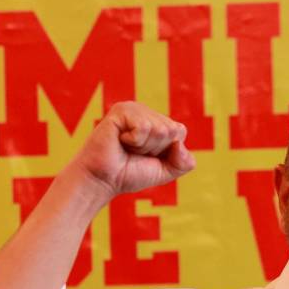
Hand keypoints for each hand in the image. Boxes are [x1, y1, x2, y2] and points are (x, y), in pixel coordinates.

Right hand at [63, 101, 195, 203]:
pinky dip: (135, 141)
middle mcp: (146, 112)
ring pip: (160, 129)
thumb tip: (180, 143)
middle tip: (135, 152)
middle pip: (172, 130)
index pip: (180, 131)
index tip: (148, 156)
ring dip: (144, 146)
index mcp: (157, 122)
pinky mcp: (121, 110)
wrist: (103, 180)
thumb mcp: (166, 171)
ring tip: (127, 147)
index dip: (167, 151)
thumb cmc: (130, 174)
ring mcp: (133, 109)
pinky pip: (144, 127)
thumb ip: (185, 162)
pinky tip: (120, 140)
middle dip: (156, 149)